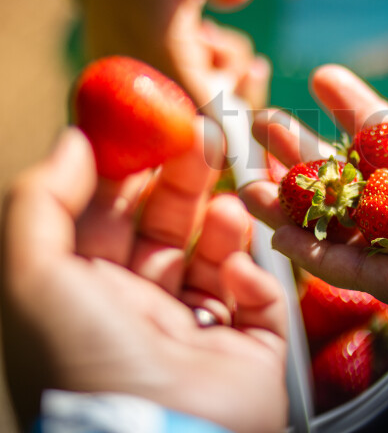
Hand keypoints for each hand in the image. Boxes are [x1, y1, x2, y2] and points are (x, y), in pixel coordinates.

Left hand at [1, 119, 287, 432]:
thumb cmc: (85, 364)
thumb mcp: (32, 276)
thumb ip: (42, 201)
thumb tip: (73, 139)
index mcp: (84, 292)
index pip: (106, 213)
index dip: (128, 165)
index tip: (150, 122)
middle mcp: (138, 307)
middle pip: (165, 224)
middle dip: (183, 177)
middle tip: (204, 133)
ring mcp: (196, 327)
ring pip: (214, 252)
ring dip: (222, 220)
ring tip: (229, 203)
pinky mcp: (248, 344)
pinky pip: (254, 295)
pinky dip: (250, 276)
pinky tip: (237, 273)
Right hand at [240, 61, 387, 329]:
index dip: (364, 114)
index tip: (324, 79)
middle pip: (367, 188)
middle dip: (316, 154)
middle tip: (266, 119)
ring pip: (354, 230)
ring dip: (302, 203)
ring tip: (248, 170)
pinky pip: (365, 274)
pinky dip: (320, 253)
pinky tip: (278, 228)